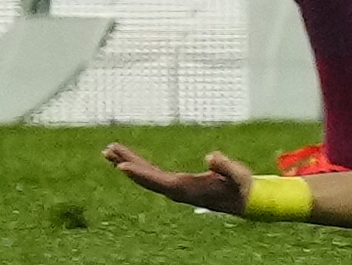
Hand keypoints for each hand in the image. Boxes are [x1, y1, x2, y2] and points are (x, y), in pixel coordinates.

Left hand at [105, 142, 253, 214]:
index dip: (139, 174)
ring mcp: (176, 188)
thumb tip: (211, 156)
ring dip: (128, 162)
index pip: (157, 181)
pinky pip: (153, 174)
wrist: (245, 200)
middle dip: (126, 163)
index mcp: (186, 189)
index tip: (121, 166)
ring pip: (146, 176)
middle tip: (107, 151)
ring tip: (109, 151)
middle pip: (145, 178)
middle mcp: (177, 190)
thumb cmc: (240, 187)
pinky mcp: (178, 184)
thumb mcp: (238, 176)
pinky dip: (140, 165)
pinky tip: (129, 160)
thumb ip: (225, 167)